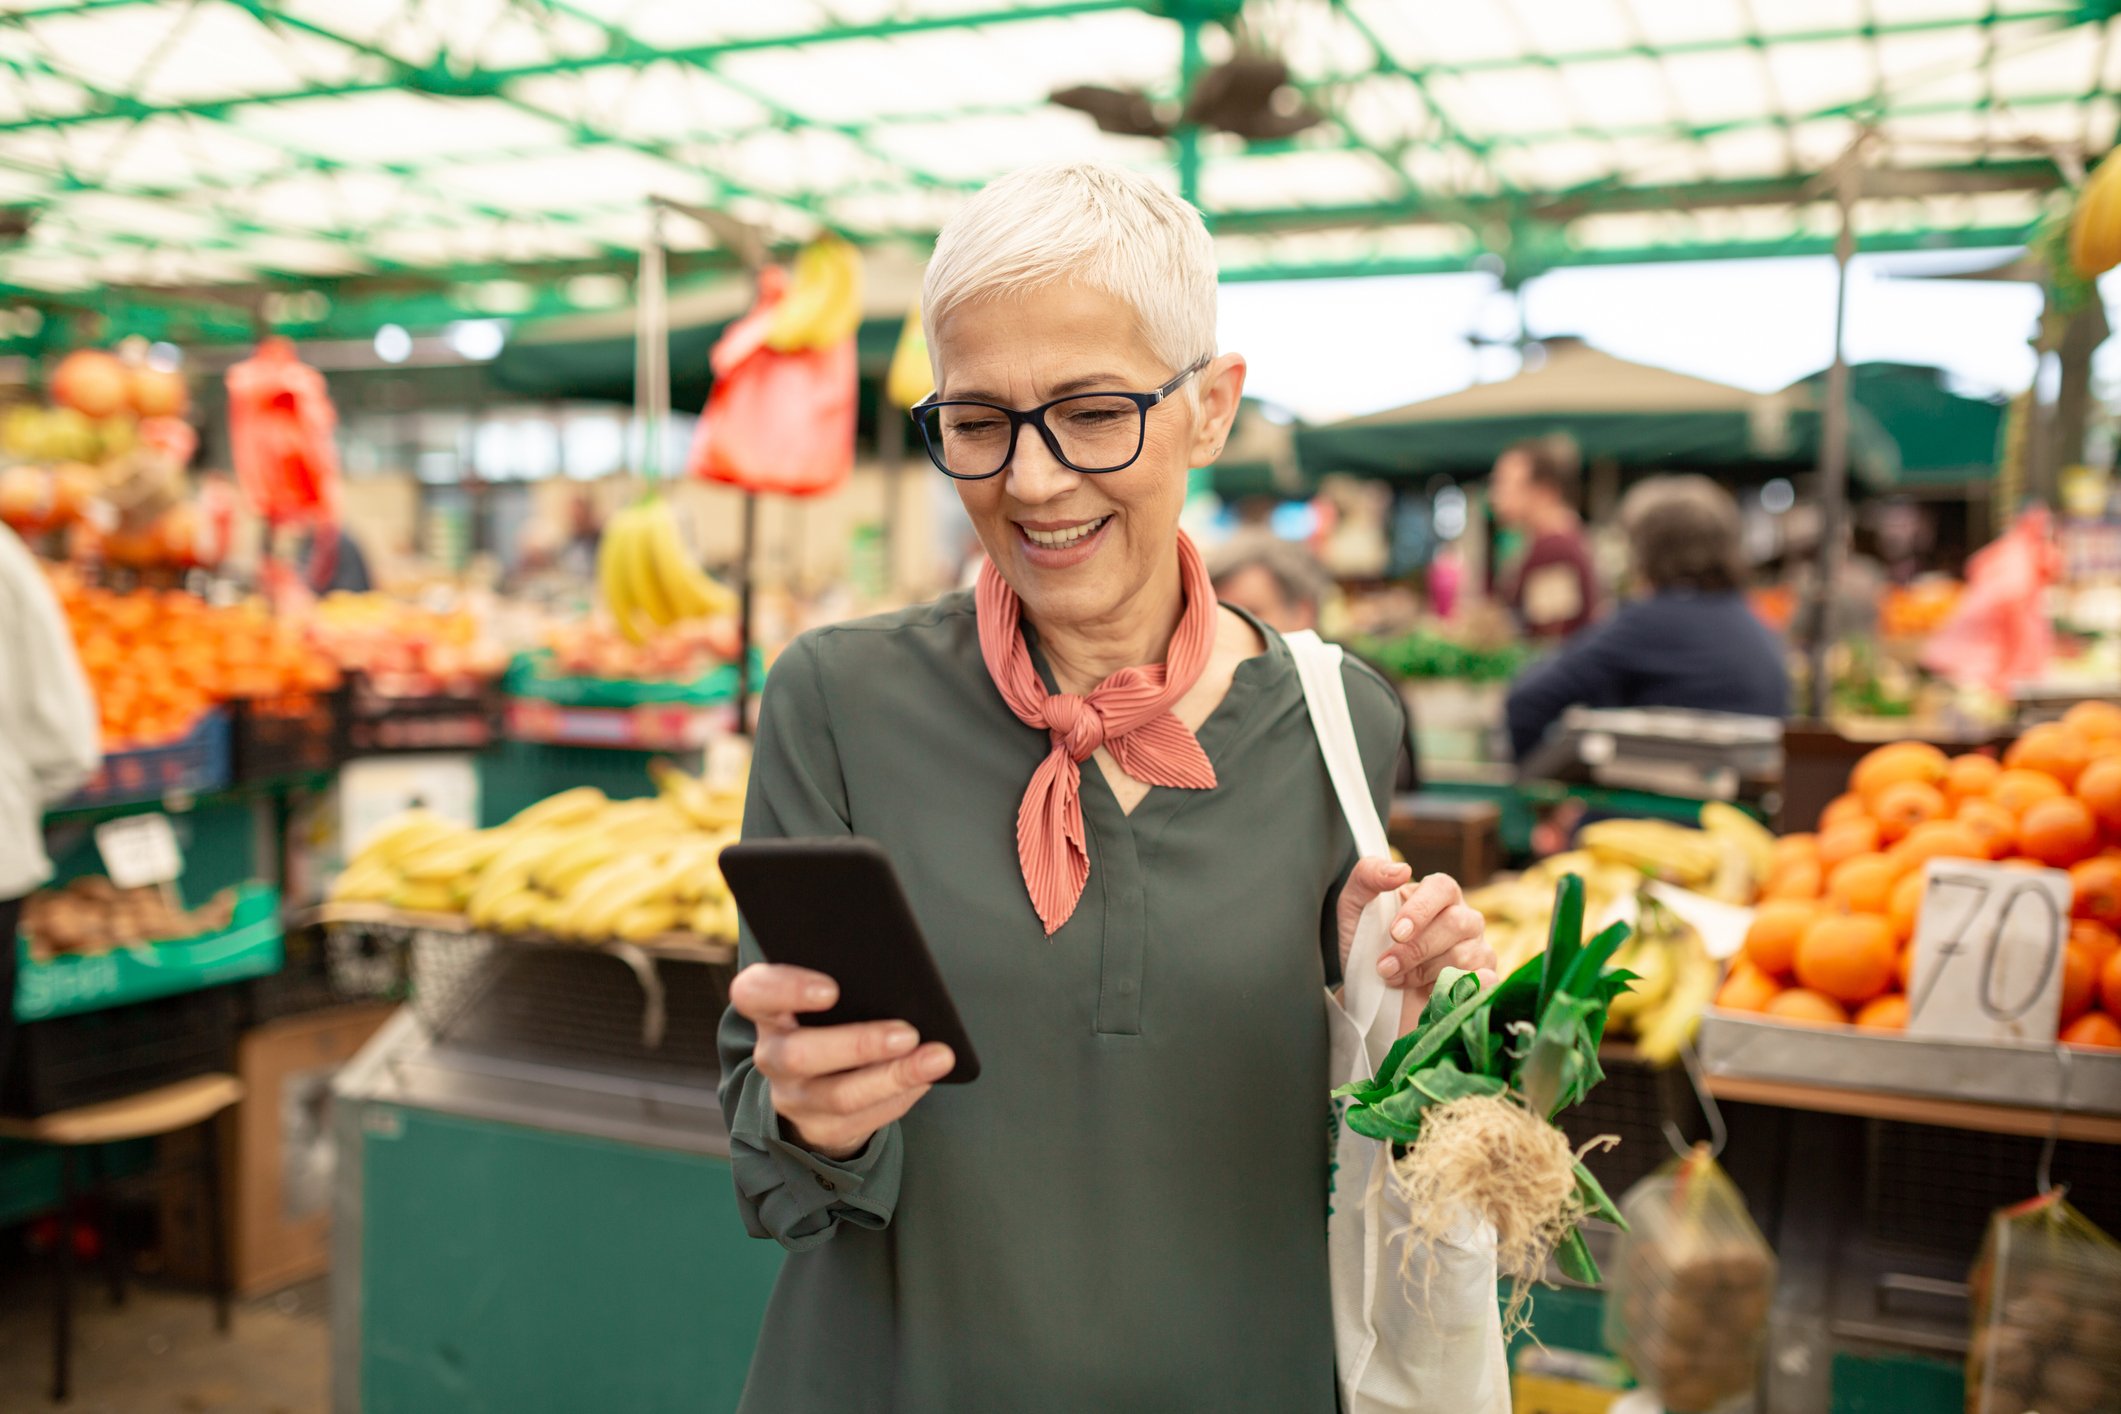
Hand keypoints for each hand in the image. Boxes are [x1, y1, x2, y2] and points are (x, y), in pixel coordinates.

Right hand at [728, 963, 955, 1160]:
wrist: (817, 1082)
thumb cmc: (830, 1020)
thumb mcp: (827, 998)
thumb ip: (851, 982)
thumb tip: (903, 980)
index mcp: (767, 1009)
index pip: (753, 994)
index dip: (786, 990)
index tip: (832, 989)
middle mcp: (771, 1055)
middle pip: (799, 1055)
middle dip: (859, 1044)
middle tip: (908, 1033)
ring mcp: (792, 1097)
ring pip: (839, 1096)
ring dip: (894, 1076)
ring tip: (937, 1058)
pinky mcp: (820, 1129)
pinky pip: (862, 1120)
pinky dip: (899, 1098)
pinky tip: (925, 1079)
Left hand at [1336, 861, 1497, 1034]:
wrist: (1373, 992)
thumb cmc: (1368, 943)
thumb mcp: (1355, 906)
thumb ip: (1368, 876)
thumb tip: (1402, 870)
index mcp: (1438, 893)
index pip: (1442, 888)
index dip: (1421, 909)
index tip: (1396, 933)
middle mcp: (1464, 917)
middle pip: (1456, 924)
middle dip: (1416, 949)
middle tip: (1385, 967)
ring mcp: (1477, 948)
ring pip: (1463, 956)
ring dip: (1424, 973)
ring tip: (1397, 979)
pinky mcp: (1483, 979)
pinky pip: (1483, 982)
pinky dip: (1458, 989)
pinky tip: (1433, 992)